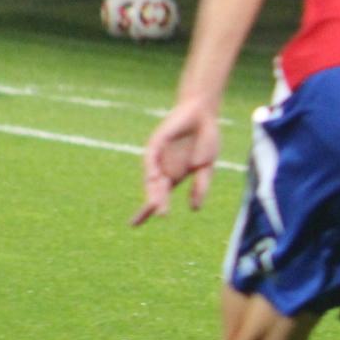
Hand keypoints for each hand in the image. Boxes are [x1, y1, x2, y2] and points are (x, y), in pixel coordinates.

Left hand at [132, 101, 220, 225]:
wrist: (203, 114)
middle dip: (155, 203)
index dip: (146, 211)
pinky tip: (154, 177)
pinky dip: (151, 168)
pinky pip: (151, 157)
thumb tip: (194, 209)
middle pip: (154, 190)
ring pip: (152, 177)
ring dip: (154, 190)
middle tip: (160, 214)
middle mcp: (162, 168)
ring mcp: (158, 156)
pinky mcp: (157, 143)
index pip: (157, 197)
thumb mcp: (206, 167)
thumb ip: (201, 187)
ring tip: (156, 204)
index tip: (133, 225)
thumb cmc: (205, 139)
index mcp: (173, 176)